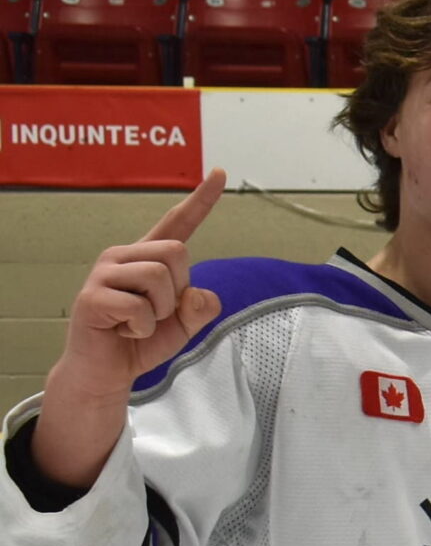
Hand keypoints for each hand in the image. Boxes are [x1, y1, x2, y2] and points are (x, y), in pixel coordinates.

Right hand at [57, 169, 225, 393]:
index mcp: (148, 257)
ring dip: (161, 312)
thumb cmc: (142, 340)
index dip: (202, 200)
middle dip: (178, 290)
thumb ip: (201, 308)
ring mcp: (105, 272)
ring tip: (138, 322)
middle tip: (157, 312)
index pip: (178, 223)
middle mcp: (124, 255)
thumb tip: (200, 293)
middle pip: (177, 252)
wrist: (107, 371)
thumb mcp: (185, 326)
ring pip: (160, 278)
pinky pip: (140, 308)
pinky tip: (124, 330)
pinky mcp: (93, 296)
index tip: (222, 174)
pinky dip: (143, 328)